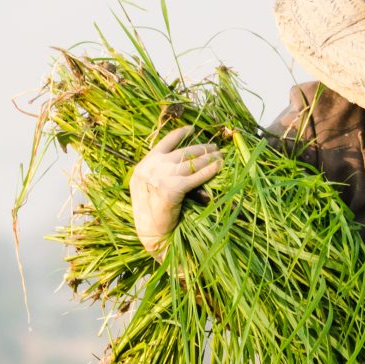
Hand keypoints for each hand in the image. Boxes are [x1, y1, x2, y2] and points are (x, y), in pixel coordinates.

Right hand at [129, 125, 221, 257]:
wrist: (150, 234)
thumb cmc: (150, 216)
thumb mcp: (147, 188)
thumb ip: (157, 173)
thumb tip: (176, 163)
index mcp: (144, 165)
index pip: (165, 143)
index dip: (180, 134)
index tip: (192, 129)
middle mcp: (152, 167)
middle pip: (182, 152)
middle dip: (201, 148)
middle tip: (215, 148)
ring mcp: (161, 177)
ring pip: (191, 162)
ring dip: (208, 157)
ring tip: (220, 155)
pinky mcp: (172, 188)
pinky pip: (196, 176)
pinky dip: (209, 170)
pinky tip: (218, 166)